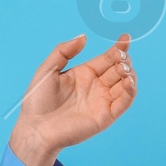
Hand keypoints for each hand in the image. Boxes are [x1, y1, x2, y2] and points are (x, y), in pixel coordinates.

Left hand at [7, 35, 136, 165]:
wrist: (35, 129)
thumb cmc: (37, 102)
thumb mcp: (47, 70)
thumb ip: (64, 51)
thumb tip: (83, 37)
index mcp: (84, 74)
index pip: (107, 58)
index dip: (118, 48)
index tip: (125, 38)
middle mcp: (96, 87)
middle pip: (119, 69)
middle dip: (124, 60)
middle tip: (120, 56)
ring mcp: (102, 101)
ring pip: (125, 84)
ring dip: (129, 74)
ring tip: (123, 68)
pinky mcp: (105, 116)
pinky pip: (124, 102)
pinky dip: (130, 91)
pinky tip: (128, 81)